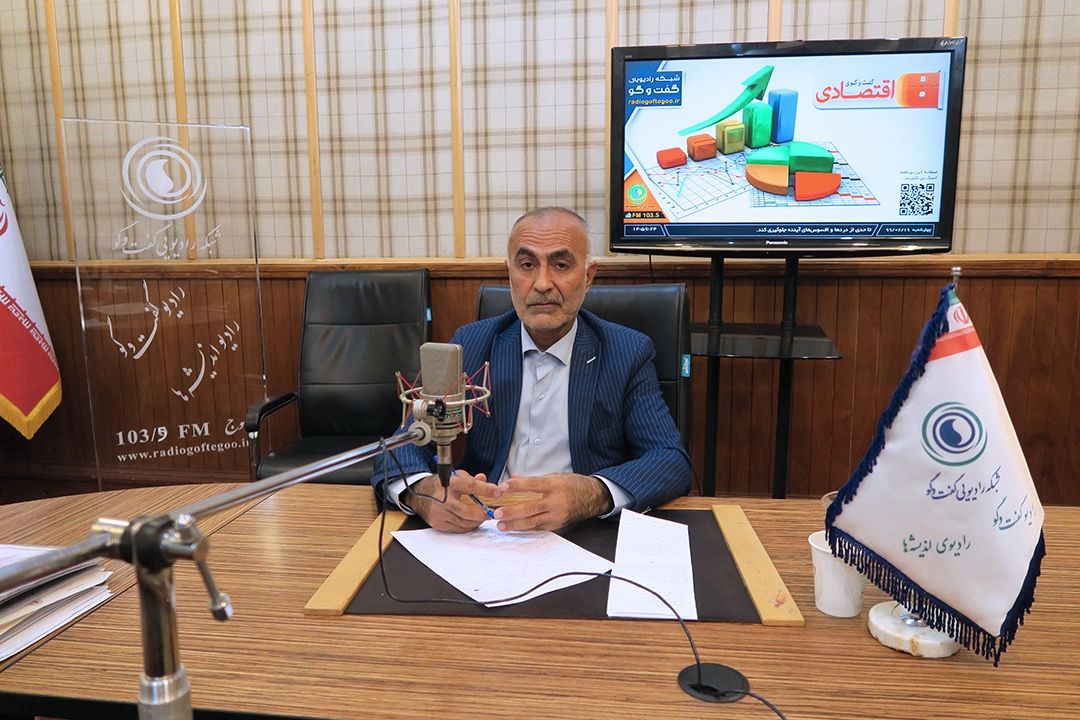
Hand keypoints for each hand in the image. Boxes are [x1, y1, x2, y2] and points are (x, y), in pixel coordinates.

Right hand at [404, 469, 500, 532]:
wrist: (418, 494)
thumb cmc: (438, 484)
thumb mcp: (454, 476)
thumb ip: (470, 479)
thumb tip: (485, 480)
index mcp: (448, 484)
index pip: (470, 486)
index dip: (486, 490)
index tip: (497, 492)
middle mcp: (443, 500)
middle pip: (468, 511)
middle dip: (483, 513)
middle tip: (493, 512)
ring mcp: (440, 514)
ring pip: (464, 522)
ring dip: (477, 521)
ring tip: (483, 517)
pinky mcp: (438, 524)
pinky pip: (458, 529)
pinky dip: (468, 526)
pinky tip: (472, 522)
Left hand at [493, 473, 613, 531]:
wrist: (593, 497)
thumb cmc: (573, 485)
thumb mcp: (554, 476)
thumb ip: (533, 480)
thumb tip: (513, 479)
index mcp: (554, 485)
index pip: (533, 485)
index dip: (517, 486)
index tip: (503, 488)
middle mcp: (556, 501)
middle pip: (530, 507)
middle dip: (512, 512)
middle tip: (497, 514)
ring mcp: (557, 515)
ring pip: (533, 522)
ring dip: (515, 525)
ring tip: (501, 525)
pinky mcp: (558, 525)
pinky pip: (539, 527)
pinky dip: (526, 528)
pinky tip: (514, 528)